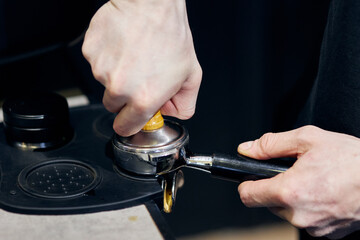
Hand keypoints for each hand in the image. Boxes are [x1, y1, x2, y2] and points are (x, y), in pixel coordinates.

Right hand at [82, 0, 201, 135]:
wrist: (152, 4)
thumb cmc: (172, 36)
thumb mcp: (191, 76)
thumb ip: (184, 105)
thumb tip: (170, 112)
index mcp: (144, 99)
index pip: (125, 128)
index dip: (129, 123)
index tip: (132, 116)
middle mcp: (120, 88)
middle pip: (113, 106)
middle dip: (124, 97)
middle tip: (139, 77)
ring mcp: (101, 69)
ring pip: (104, 82)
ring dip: (116, 74)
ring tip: (134, 55)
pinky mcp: (91, 52)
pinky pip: (97, 62)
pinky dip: (108, 57)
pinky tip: (123, 46)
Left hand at [237, 125, 359, 238]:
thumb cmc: (352, 159)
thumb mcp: (307, 139)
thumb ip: (270, 144)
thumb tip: (247, 149)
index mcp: (290, 191)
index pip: (248, 196)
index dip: (247, 184)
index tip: (251, 177)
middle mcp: (300, 215)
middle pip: (268, 203)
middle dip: (275, 187)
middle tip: (295, 172)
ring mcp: (315, 227)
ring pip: (287, 212)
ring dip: (293, 198)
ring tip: (314, 180)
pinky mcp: (328, 233)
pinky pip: (307, 220)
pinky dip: (310, 207)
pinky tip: (325, 193)